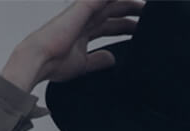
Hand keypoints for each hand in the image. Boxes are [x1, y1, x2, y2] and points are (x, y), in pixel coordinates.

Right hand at [3, 0, 143, 90]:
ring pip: (112, 1)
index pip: (111, 25)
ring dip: (128, 2)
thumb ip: (98, 61)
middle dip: (132, 11)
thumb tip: (112, 59)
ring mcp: (84, 11)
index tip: (142, 31)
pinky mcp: (83, 6)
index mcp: (83, 32)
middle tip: (150, 15)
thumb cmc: (53, 64)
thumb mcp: (83, 65)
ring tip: (146, 5)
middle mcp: (84, 19)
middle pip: (114, 10)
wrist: (38, 60)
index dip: (127, 26)